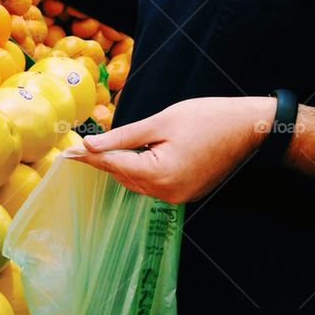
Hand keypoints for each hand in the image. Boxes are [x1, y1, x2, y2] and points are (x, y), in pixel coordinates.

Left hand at [72, 97, 276, 203]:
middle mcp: (166, 193)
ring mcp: (177, 197)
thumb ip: (123, 136)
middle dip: (105, 160)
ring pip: (136, 182)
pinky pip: (153, 184)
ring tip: (112, 148)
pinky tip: (139, 155)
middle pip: (122, 176)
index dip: (87, 158)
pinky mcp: (185, 194)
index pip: (112, 165)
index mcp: (158, 174)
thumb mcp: (160, 122)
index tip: (64, 154)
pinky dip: (141, 170)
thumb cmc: (207, 118)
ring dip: (123, 165)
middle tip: (82, 147)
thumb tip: (90, 145)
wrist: (250, 128)